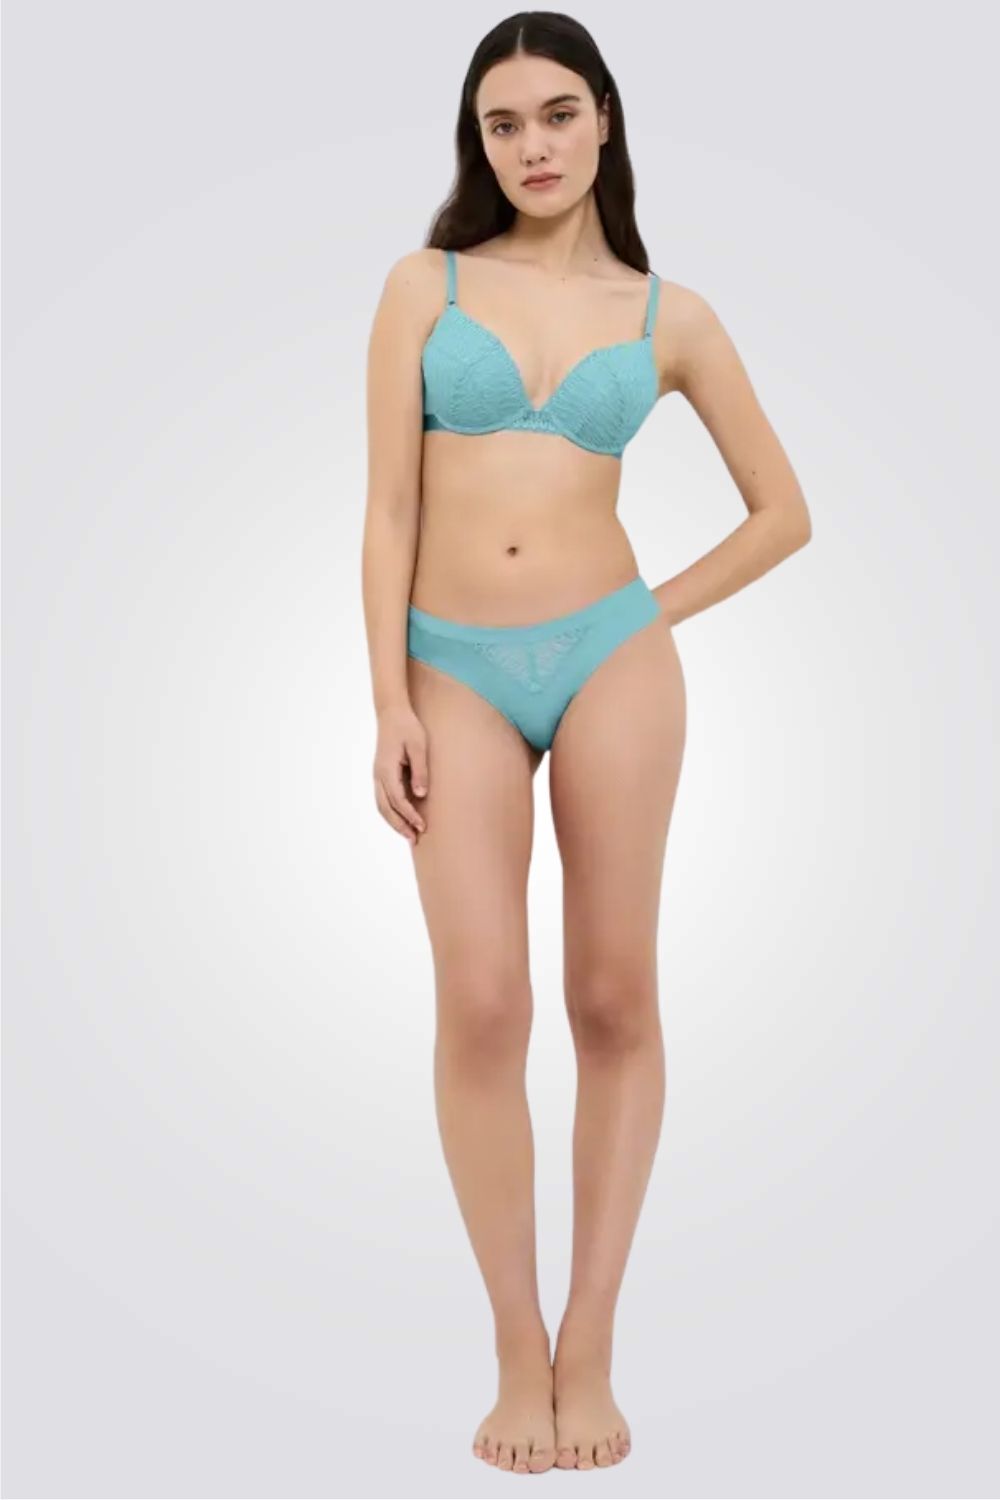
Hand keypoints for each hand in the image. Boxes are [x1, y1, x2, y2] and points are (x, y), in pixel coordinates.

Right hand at [372, 702, 428, 846]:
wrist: (391, 713)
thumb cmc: (407, 727)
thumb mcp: (419, 746)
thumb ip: (420, 770)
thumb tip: (421, 794)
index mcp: (386, 769)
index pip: (397, 799)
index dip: (409, 815)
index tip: (422, 826)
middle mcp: (378, 776)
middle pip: (386, 808)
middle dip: (400, 825)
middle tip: (415, 839)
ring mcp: (377, 776)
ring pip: (382, 806)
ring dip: (394, 822)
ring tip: (409, 835)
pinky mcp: (381, 774)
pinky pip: (383, 799)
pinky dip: (391, 812)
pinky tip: (402, 819)